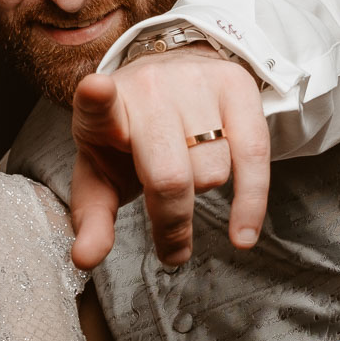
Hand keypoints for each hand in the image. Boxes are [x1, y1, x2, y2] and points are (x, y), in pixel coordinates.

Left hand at [67, 48, 269, 268]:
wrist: (165, 81)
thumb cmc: (130, 138)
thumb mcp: (101, 175)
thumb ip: (92, 219)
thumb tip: (85, 259)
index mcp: (104, 110)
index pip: (98, 104)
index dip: (97, 99)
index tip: (95, 91)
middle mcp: (149, 89)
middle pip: (169, 177)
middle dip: (173, 223)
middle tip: (172, 246)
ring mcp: (194, 81)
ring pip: (212, 172)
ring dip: (203, 190)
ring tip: (189, 174)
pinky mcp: (234, 84)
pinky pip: (254, 154)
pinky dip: (251, 202)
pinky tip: (242, 232)